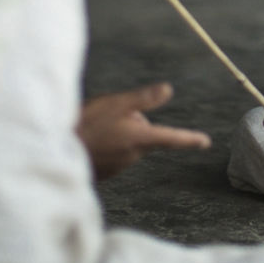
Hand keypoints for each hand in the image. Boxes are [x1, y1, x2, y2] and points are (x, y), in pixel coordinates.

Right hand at [76, 82, 210, 179]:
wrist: (58, 150)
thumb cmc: (87, 124)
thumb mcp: (116, 103)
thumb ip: (143, 99)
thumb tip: (168, 90)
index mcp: (141, 138)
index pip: (172, 138)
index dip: (190, 138)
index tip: (205, 142)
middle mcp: (135, 155)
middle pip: (144, 134)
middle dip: (132, 123)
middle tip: (108, 117)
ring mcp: (121, 166)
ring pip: (129, 143)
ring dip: (119, 134)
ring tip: (96, 129)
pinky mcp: (107, 172)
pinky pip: (115, 154)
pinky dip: (107, 145)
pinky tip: (91, 140)